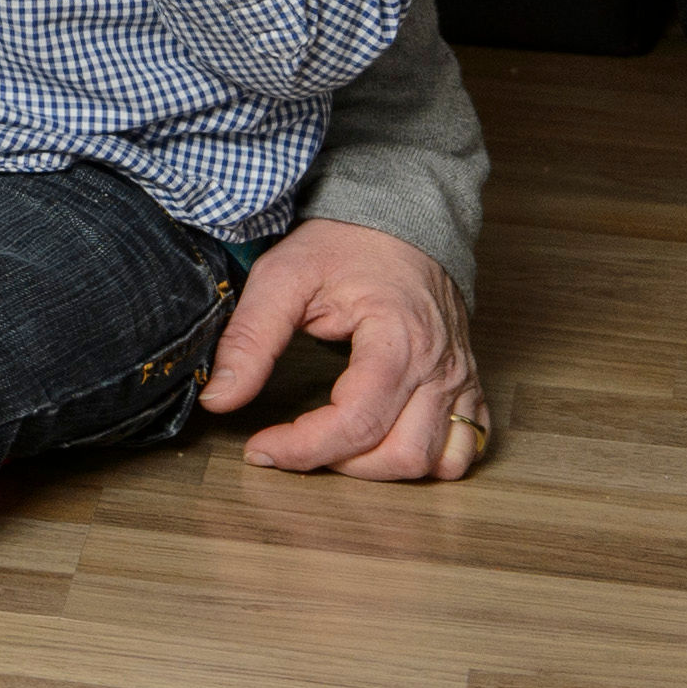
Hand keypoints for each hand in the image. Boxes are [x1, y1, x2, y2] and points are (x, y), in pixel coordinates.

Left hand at [198, 218, 484, 479]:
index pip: (356, 422)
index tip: (259, 449)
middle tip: (292, 444)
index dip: (302, 448)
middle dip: (339, 464)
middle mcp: (440, 369)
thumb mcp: (283, 277)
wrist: (401, 217)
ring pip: (436, 462)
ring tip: (333, 444)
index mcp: (398, 341)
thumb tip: (218, 398)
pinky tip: (384, 442)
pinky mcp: (468, 385)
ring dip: (382, 470)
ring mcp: (461, 380)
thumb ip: (250, 339)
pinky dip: (428, 461)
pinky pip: (465, 449)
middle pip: (400, 454)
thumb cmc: (344, 243)